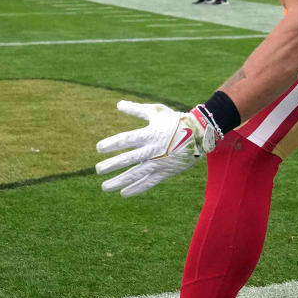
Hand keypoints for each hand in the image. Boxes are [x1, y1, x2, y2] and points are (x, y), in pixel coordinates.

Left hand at [95, 101, 213, 197]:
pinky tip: (124, 193)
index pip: (126, 140)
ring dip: (119, 181)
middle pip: (128, 159)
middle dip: (111, 165)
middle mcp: (152, 150)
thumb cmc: (175, 120)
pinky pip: (149, 183)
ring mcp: (159, 163)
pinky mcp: (166, 172)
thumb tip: (118, 104)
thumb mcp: (156, 112)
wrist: (199, 134)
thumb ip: (137, 109)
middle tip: (98, 170)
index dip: (111, 144)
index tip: (99, 148)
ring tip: (105, 187)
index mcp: (149, 134)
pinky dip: (136, 189)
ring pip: (136, 175)